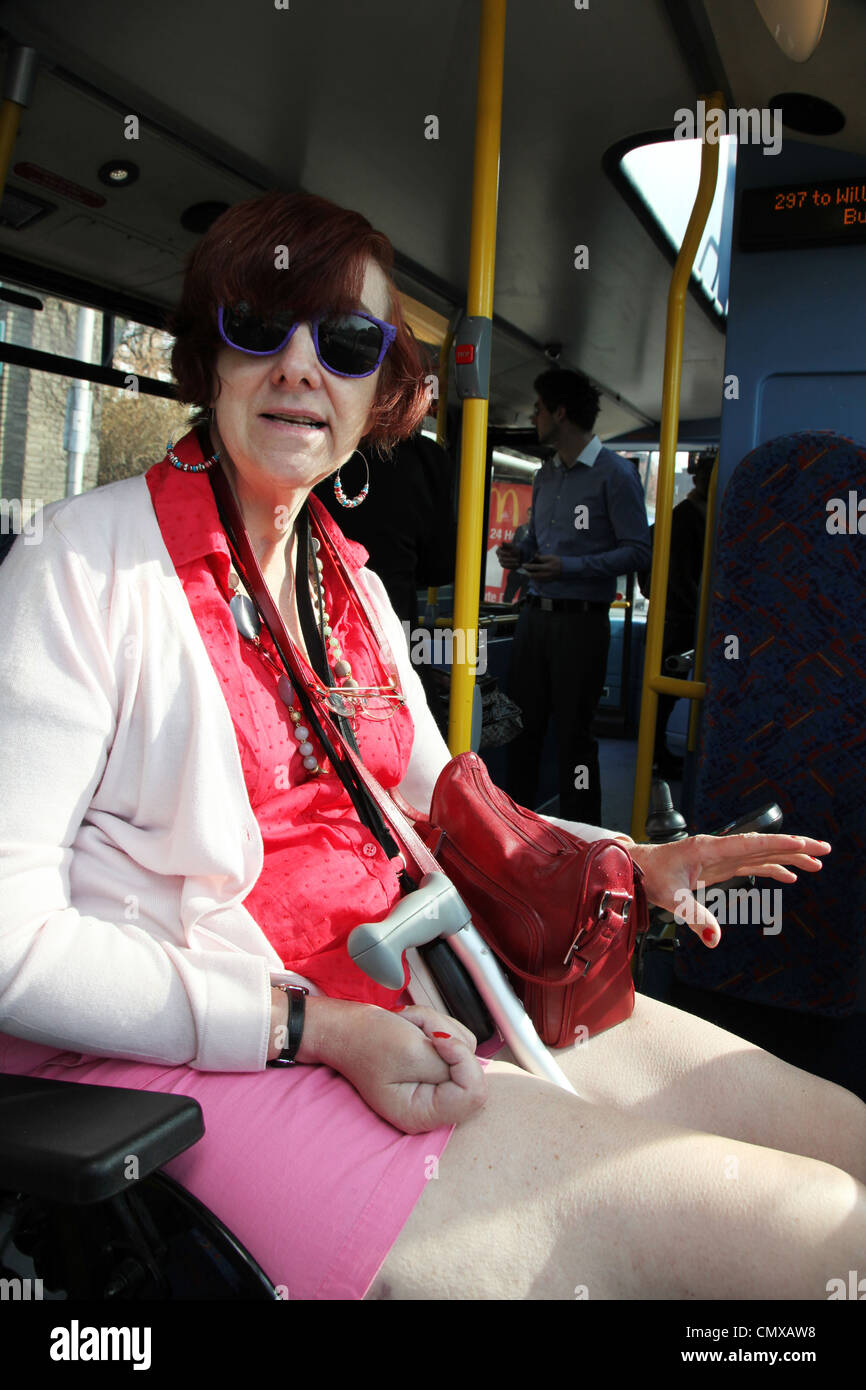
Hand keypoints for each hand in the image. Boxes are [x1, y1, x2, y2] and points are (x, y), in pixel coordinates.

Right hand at [307, 999, 486, 1134]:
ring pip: (465, 1049)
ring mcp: (435, 1085)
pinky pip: (456, 1040)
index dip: (463, 1060)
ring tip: (409, 1026)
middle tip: (417, 1030)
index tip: (438, 1040)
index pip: (472, 1094)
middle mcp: (432, 1105)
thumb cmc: (367, 1041)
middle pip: (472, 1071)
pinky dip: (437, 1024)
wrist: (344, 1027)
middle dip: (448, 1040)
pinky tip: (412, 1025)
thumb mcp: (411, 1051)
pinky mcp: (436, 1066)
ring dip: (439, 1027)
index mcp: (422, 1114)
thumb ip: (451, 1063)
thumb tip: (474, 1063)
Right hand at [497, 541, 522, 569]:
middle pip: (502, 559)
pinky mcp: (504, 565)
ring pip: (503, 564)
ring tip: (517, 563)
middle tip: (517, 559)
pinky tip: (517, 565)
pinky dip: (512, 566)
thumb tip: (502, 542)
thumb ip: (507, 545)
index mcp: (499, 550)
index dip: (504, 553)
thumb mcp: (512, 546)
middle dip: (510, 559)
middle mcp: (499, 556)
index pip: (498, 552)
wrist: (518, 553)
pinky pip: (506, 567)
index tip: (510, 554)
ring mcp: (501, 561)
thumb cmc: (514, 548)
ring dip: (511, 564)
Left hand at [522, 553, 561, 581]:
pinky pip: (538, 580)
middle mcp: (546, 574)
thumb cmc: (556, 561)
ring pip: (535, 579)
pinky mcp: (547, 581)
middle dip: (526, 573)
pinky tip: (531, 575)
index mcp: (547, 567)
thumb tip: (534, 556)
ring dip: (529, 576)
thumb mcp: (550, 557)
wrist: (565, 568)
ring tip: (525, 572)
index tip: (523, 565)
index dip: (528, 566)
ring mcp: (546, 578)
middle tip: (522, 570)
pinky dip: (534, 578)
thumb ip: (541, 557)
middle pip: (533, 575)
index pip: (535, 567)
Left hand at [629, 834, 829, 946]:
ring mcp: (720, 857)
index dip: (779, 844)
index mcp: (709, 849)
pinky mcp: (719, 866)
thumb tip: (714, 938)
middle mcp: (719, 848)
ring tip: (815, 866)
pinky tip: (788, 877)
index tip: (804, 844)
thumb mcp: (671, 898)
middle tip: (824, 851)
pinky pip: (751, 864)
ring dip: (788, 859)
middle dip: (794, 848)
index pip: (751, 844)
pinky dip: (771, 868)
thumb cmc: (650, 876)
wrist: (635, 867)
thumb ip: (694, 916)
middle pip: (764, 846)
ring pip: (761, 855)